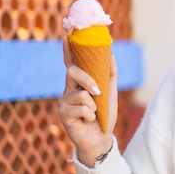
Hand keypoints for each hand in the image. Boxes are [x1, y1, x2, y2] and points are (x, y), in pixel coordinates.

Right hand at [57, 36, 116, 166]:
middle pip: (73, 72)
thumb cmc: (105, 115)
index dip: (68, 50)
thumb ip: (110, 75)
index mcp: (80, 82)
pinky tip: (88, 120)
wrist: (101, 138)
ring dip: (93, 104)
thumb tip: (111, 54)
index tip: (67, 35)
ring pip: (80, 93)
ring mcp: (64, 101)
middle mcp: (69, 89)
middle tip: (98, 92)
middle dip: (88, 81)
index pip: (72, 63)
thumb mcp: (111, 93)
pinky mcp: (63, 113)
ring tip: (94, 113)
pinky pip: (81, 108)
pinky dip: (90, 114)